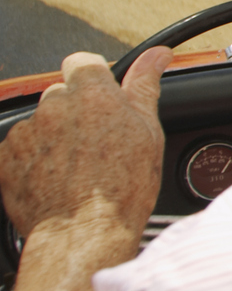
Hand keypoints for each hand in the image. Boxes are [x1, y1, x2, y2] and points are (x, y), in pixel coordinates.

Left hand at [0, 50, 168, 245]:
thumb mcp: (148, 133)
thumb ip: (146, 86)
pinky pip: (19, 150)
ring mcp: (26, 132)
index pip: (82, 63)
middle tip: (94, 144)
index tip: (101, 100)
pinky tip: (54, 179)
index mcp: (92, 94)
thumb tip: (158, 55)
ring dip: (53, 137)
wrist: (83, 235)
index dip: (93, 80)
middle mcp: (54, 106)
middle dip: (74, 113)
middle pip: (61, 95)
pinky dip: (33, 160)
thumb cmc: (122, 189)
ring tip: (74, 168)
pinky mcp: (6, 158)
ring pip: (40, 123)